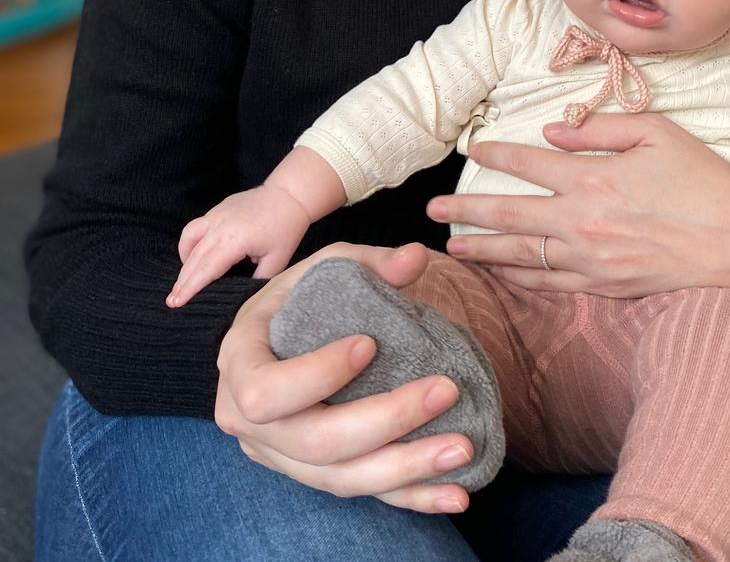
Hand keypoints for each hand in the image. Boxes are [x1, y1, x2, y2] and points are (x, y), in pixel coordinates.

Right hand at [167, 184, 311, 307]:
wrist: (289, 195)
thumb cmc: (286, 228)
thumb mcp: (277, 260)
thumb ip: (258, 281)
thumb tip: (243, 296)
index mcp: (235, 240)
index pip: (206, 269)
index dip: (190, 288)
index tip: (177, 303)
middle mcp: (220, 226)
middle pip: (194, 258)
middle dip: (182, 282)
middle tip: (172, 301)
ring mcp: (216, 215)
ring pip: (190, 240)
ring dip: (183, 263)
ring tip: (182, 282)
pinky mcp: (217, 209)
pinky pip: (195, 228)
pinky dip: (189, 244)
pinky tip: (193, 257)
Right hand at [215, 241, 473, 512]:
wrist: (269, 341)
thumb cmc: (295, 300)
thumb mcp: (320, 269)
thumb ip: (368, 262)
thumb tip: (416, 257)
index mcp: (240, 366)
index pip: (267, 391)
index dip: (318, 375)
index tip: (370, 343)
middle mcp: (251, 425)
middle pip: (316, 443)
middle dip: (386, 420)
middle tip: (445, 390)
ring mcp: (283, 459)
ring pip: (342, 480)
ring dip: (407, 468)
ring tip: (463, 447)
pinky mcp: (316, 477)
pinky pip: (364, 495)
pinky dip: (412, 498)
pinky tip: (456, 494)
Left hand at [430, 112, 729, 297]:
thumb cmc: (704, 181)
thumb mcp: (658, 133)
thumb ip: (600, 127)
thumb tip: (552, 130)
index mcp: (594, 177)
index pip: (528, 163)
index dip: (494, 155)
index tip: (471, 150)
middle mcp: (584, 221)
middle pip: (509, 215)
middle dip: (465, 212)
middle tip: (431, 212)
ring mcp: (592, 260)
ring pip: (521, 257)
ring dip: (482, 251)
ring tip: (451, 248)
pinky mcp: (605, 287)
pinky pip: (549, 284)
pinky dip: (519, 279)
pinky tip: (501, 274)